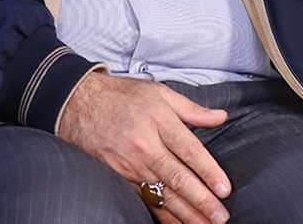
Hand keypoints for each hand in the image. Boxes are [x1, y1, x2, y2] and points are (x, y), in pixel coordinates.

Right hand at [57, 72, 231, 223]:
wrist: (77, 103)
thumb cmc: (121, 96)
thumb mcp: (158, 92)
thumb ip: (191, 109)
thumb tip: (220, 116)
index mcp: (158, 120)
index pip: (189, 150)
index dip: (208, 171)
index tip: (224, 189)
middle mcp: (144, 145)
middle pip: (178, 177)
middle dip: (202, 201)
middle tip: (221, 217)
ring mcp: (130, 164)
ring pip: (162, 194)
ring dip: (186, 214)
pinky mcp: (119, 177)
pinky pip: (144, 200)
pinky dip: (162, 215)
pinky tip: (177, 223)